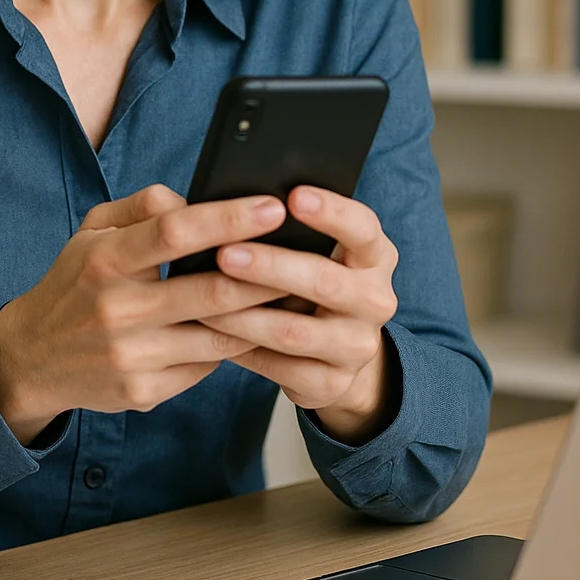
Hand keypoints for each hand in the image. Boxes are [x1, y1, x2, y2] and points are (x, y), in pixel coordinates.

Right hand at [0, 184, 289, 443]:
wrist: (31, 358)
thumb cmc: (76, 282)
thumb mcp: (93, 231)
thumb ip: (143, 205)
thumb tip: (196, 199)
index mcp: (105, 261)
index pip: (174, 232)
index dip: (228, 217)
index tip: (272, 205)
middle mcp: (118, 311)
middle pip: (210, 291)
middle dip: (267, 271)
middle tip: (309, 251)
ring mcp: (132, 357)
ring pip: (219, 336)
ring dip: (263, 315)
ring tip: (298, 291)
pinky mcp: (144, 392)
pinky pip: (206, 366)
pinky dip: (235, 346)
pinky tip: (261, 329)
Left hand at [199, 186, 399, 445]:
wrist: (337, 352)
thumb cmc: (310, 279)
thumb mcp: (316, 249)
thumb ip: (283, 226)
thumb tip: (215, 201)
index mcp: (375, 255)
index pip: (362, 227)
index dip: (331, 212)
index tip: (292, 196)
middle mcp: (375, 300)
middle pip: (325, 281)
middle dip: (271, 266)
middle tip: (226, 253)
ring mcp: (358, 346)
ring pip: (295, 331)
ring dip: (244, 314)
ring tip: (204, 297)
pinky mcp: (333, 383)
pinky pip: (281, 367)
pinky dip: (243, 348)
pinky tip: (213, 332)